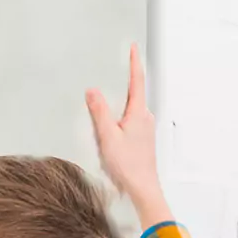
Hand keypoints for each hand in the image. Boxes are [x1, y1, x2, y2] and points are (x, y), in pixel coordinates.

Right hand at [85, 43, 170, 226]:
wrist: (142, 189)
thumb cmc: (127, 164)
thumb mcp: (108, 136)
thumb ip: (100, 112)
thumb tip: (93, 90)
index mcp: (139, 113)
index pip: (137, 82)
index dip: (134, 64)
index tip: (133, 48)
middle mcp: (145, 118)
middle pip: (133, 94)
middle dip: (122, 82)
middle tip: (111, 69)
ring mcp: (144, 129)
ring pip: (129, 109)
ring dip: (118, 103)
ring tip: (102, 99)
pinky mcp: (140, 139)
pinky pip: (127, 120)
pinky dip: (117, 116)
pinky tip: (106, 124)